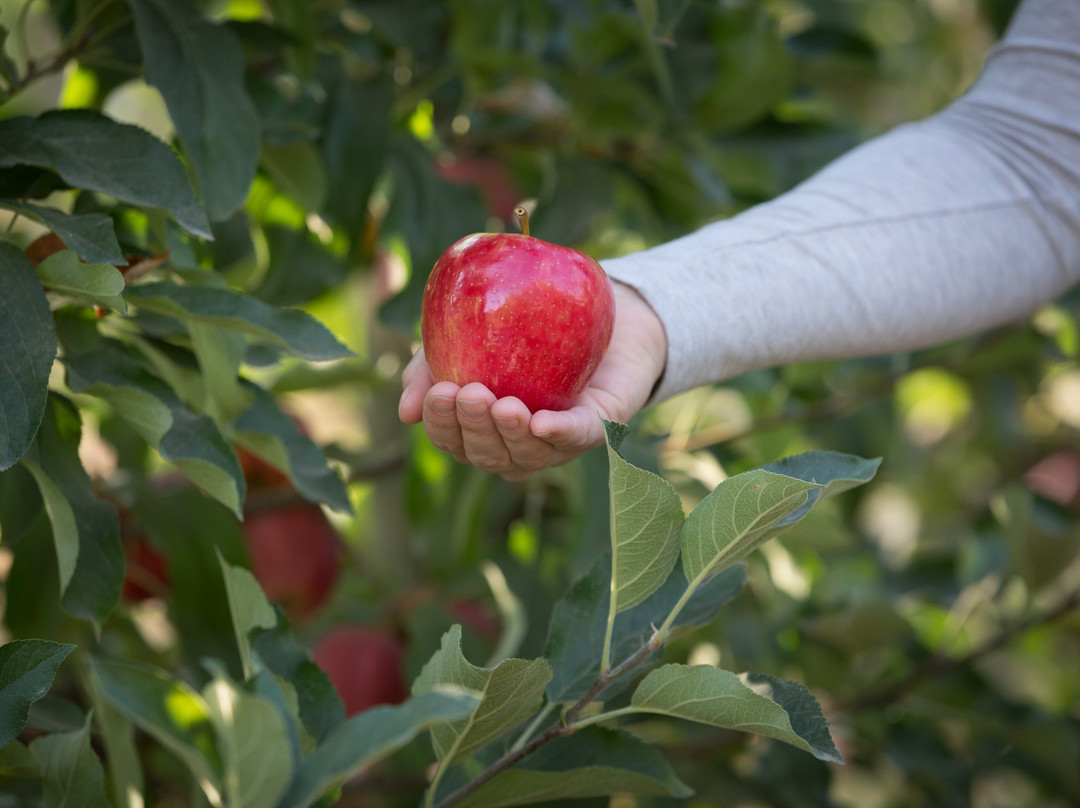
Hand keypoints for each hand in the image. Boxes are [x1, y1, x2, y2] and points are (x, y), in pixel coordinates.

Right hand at [398, 282, 666, 480]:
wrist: (598, 306)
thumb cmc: (527, 325)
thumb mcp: (470, 336)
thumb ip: (433, 367)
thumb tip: (406, 413)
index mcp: (485, 429)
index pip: (455, 441)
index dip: (443, 425)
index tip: (439, 392)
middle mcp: (520, 444)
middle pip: (489, 454)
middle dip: (475, 428)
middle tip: (470, 394)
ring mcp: (560, 442)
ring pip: (529, 455)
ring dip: (512, 434)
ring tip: (503, 404)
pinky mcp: (600, 425)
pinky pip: (579, 437)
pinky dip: (559, 433)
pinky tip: (542, 422)